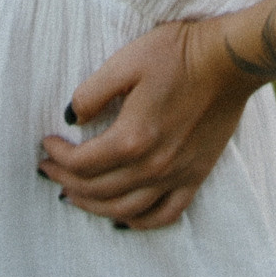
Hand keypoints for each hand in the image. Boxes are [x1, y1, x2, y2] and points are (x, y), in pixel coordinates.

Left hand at [37, 18, 253, 231]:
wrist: (229, 61)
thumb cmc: (177, 54)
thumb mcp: (126, 61)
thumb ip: (92, 92)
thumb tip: (71, 118)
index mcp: (132, 137)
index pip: (82, 163)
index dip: (58, 156)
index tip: (46, 143)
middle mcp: (152, 166)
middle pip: (97, 190)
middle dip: (66, 182)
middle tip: (49, 170)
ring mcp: (176, 175)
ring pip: (125, 210)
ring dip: (93, 207)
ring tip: (74, 195)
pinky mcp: (196, 177)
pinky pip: (165, 215)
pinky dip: (139, 222)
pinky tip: (123, 218)